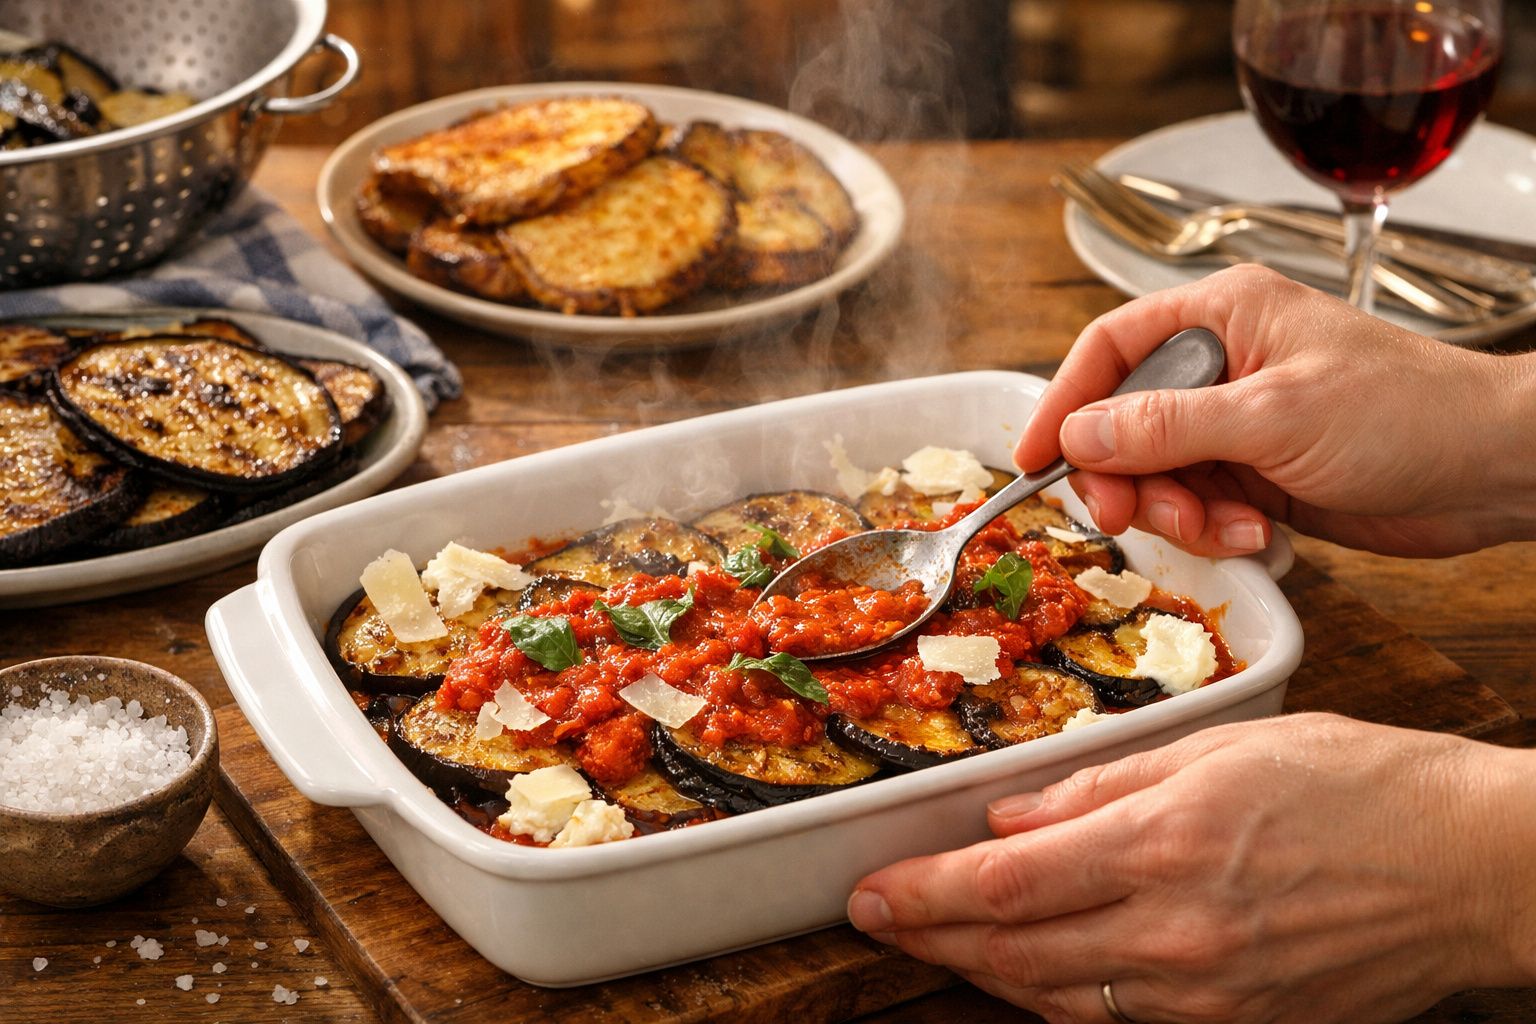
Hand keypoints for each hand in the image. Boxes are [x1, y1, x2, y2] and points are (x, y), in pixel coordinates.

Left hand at [846, 714, 1535, 1022]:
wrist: (1472, 866)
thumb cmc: (1357, 783)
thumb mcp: (1221, 748)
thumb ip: (1100, 785)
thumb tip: (1011, 815)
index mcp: (1165, 843)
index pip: (1006, 883)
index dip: (924, 896)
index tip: (868, 896)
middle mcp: (1176, 932)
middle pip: (1015, 954)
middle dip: (932, 941)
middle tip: (877, 924)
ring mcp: (1209, 994)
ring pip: (1057, 1002)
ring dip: (983, 977)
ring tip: (937, 948)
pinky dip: (1059, 1003)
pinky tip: (1029, 980)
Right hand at [1014, 265, 1535, 556]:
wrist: (1491, 470)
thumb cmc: (1406, 413)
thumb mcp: (1274, 415)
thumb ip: (1167, 426)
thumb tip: (1077, 437)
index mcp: (1222, 317)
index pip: (1109, 350)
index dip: (1062, 404)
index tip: (1031, 460)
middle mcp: (1221, 365)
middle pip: (1121, 424)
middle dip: (1127, 479)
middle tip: (1134, 517)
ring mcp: (1236, 422)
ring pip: (1154, 475)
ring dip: (1178, 514)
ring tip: (1230, 526)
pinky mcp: (1255, 473)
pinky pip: (1196, 506)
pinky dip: (1214, 530)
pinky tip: (1260, 533)